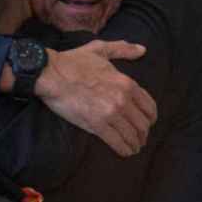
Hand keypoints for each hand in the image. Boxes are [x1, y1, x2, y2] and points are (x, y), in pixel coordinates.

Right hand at [35, 40, 156, 156]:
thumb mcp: (100, 50)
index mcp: (126, 83)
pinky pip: (117, 142)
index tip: (148, 123)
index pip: (148, 106)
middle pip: (143, 123)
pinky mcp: (96, 125)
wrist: (51, 74)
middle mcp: (122, 99)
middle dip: (144, 133)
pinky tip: (125, 152)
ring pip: (132, 135)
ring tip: (134, 148)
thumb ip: (123, 49)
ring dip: (135, 144)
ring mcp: (110, 113)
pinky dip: (124, 149)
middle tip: (141, 138)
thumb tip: (142, 50)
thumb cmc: (73, 61)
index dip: (150, 118)